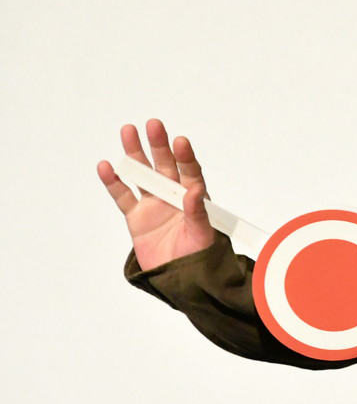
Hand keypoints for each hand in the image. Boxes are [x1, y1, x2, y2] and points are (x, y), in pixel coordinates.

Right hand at [97, 118, 216, 270]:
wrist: (180, 279)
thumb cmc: (199, 256)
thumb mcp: (203, 235)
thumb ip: (197, 213)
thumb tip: (195, 191)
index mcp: (194, 198)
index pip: (190, 172)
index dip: (185, 157)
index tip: (180, 141)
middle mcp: (173, 196)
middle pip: (165, 166)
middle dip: (159, 145)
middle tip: (153, 125)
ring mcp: (153, 204)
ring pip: (142, 175)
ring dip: (135, 155)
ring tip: (128, 131)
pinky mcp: (136, 217)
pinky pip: (123, 196)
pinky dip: (114, 182)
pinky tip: (106, 166)